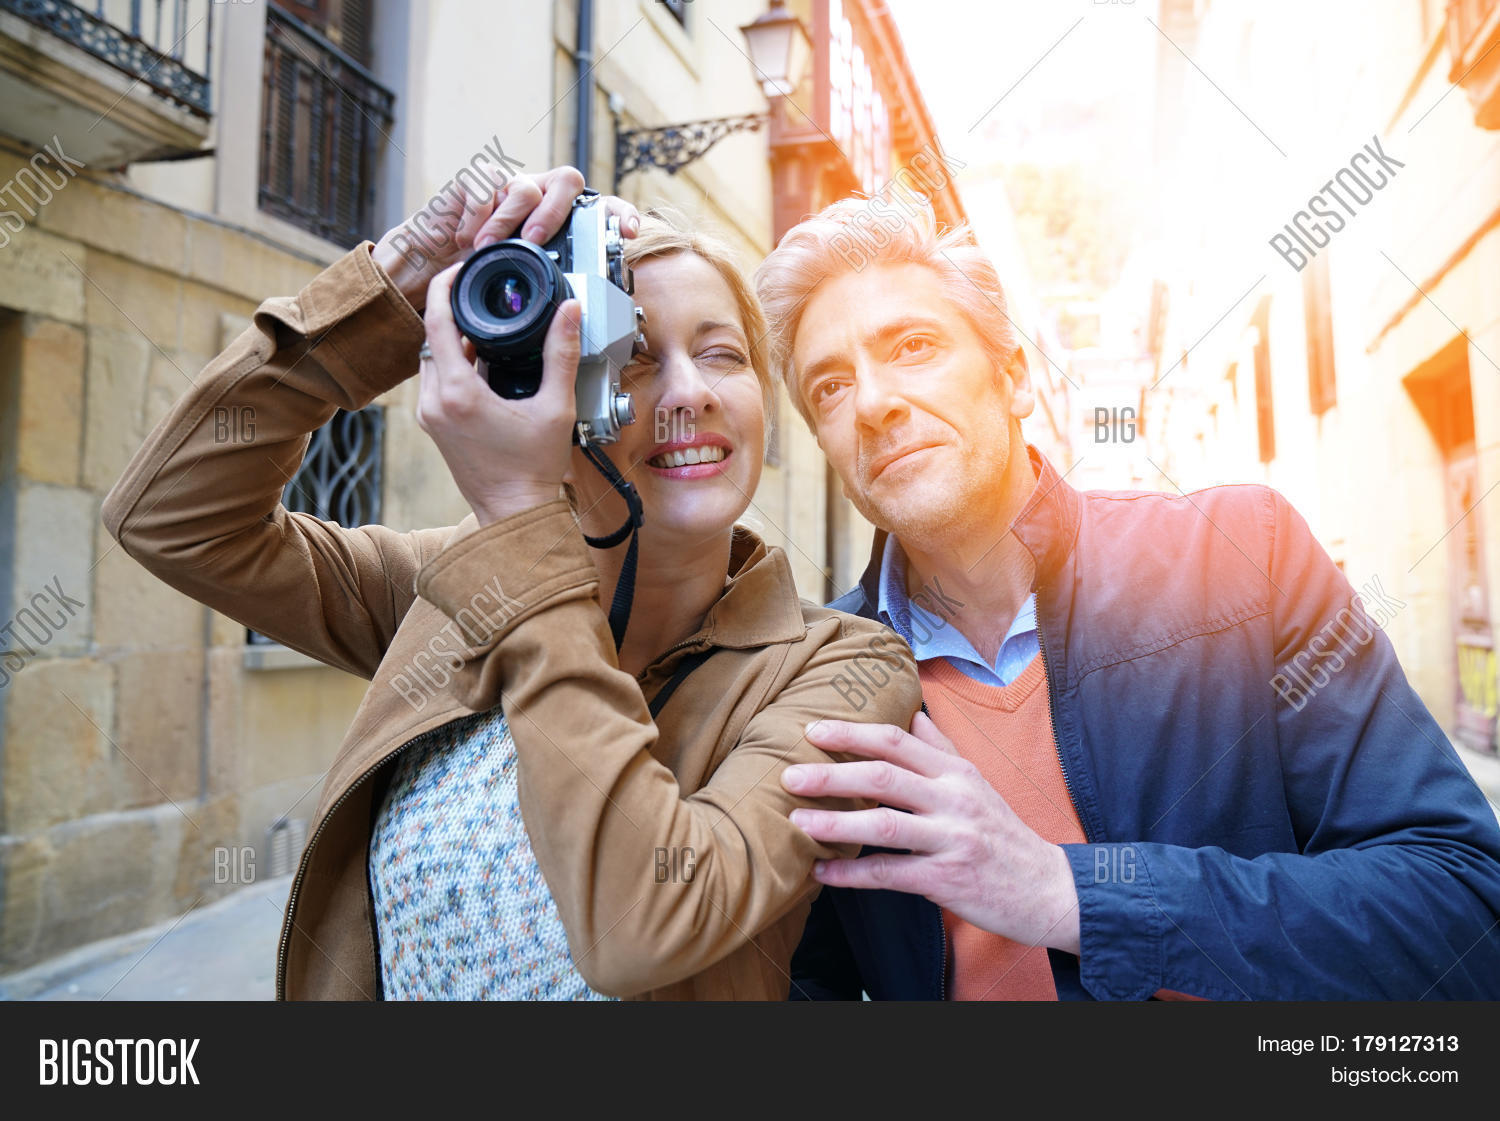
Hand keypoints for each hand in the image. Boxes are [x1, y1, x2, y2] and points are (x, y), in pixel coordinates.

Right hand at [371, 164, 640, 311]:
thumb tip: (576, 318)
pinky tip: (467, 236)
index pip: (598, 210)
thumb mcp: (518, 294)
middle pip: (567, 180)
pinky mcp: (475, 182)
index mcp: (558, 226)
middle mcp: (537, 201)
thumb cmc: (476, 278)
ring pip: (526, 184)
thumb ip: (548, 298)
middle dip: (555, 212)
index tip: (630, 232)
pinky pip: (485, 184)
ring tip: (488, 247)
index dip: (618, 215)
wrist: (425, 267)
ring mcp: (507, 187)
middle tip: (535, 242)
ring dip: (509, 220)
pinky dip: (477, 214)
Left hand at [417, 263, 580, 526]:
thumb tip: (569, 312)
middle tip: (478, 296)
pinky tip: (482, 365)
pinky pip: (435, 382)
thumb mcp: (555, 407)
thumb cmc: (533, 469)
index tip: (458, 270)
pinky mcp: (434, 426)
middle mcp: (435, 403)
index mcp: (458, 393)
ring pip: (431, 360)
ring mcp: (430, 416)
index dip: (445, 288)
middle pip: (432, 338)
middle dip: (453, 314)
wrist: (514, 513)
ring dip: (452, 341)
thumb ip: (561, 354)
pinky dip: (452, 365)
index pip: (438, 322)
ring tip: (484, 331)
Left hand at [781, 713, 1081, 953]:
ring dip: (835, 823)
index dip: (851, 732)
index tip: (812, 730)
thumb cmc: (1003, 834)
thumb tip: (912, 711)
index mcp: (955, 772)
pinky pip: (890, 874)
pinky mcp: (948, 879)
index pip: (896, 740)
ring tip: (798, 822)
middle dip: (831, 773)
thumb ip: (941, 749)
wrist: (1048, 889)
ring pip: (883, 824)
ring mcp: (951, 839)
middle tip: (788, 775)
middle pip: (884, 776)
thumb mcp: (977, 783)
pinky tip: (822, 873)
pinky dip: (851, 874)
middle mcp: (954, 799)